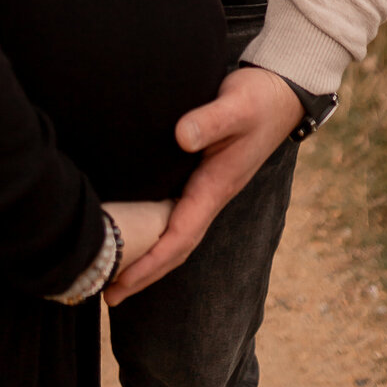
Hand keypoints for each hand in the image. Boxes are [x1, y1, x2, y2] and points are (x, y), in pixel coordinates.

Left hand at [104, 66, 303, 304]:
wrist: (278, 92)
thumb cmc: (257, 99)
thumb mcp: (236, 107)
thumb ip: (210, 120)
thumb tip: (181, 136)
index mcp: (215, 187)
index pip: (180, 236)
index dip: (152, 261)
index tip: (124, 280)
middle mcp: (210, 194)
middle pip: (175, 247)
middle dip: (144, 273)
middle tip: (107, 295)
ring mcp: (207, 188)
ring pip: (175, 233)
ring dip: (148, 258)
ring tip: (115, 275)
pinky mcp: (201, 174)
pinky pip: (175, 213)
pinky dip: (156, 232)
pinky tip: (137, 232)